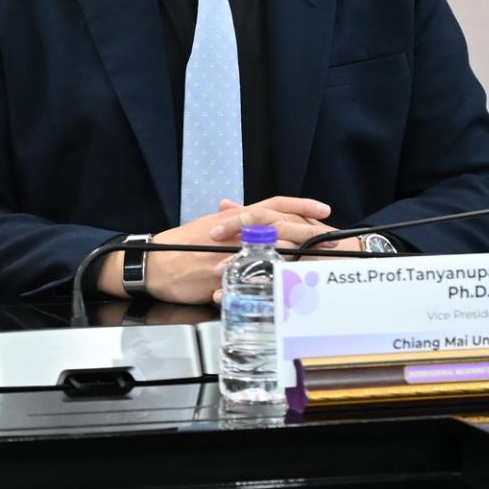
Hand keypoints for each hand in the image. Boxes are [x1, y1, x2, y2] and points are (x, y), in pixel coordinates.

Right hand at [98, 197, 334, 304]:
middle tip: (335, 239)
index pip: (273, 205)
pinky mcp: (225, 274)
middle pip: (281, 226)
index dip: (300, 206)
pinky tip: (296, 282)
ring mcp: (232, 252)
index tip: (324, 210)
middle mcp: (236, 231)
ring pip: (274, 249)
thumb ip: (229, 224)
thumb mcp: (205, 228)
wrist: (153, 264)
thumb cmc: (176, 247)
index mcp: (232, 218)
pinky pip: (256, 275)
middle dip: (311, 233)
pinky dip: (276, 277)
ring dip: (302, 255)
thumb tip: (241, 217)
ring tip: (325, 261)